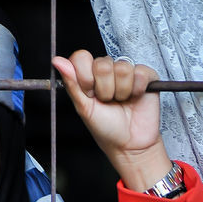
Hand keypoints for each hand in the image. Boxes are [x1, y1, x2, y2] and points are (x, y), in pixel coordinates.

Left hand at [52, 50, 172, 191]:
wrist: (128, 144)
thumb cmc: (106, 128)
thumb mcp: (83, 108)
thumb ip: (71, 83)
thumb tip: (57, 61)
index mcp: (89, 75)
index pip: (82, 57)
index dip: (85, 77)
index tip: (89, 94)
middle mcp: (107, 71)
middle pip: (102, 64)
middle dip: (104, 89)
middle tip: (107, 101)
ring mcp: (127, 71)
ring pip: (122, 69)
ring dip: (121, 92)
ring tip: (121, 102)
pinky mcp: (145, 75)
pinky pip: (140, 72)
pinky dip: (136, 90)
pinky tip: (135, 98)